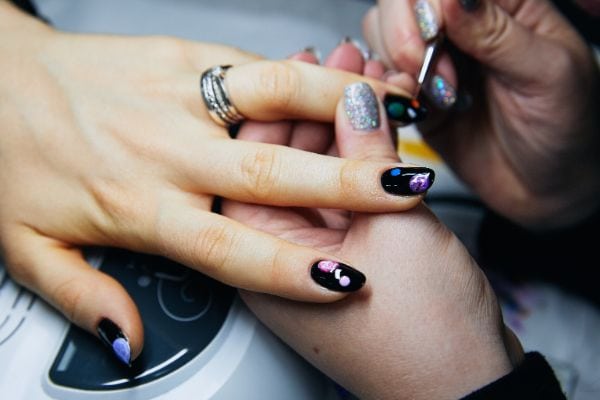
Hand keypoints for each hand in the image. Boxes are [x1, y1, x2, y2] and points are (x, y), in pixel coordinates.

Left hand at [0, 4, 428, 362]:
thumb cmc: (13, 155)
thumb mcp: (27, 248)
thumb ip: (84, 298)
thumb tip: (127, 342)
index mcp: (140, 206)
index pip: (233, 248)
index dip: (293, 269)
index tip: (345, 280)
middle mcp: (169, 152)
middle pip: (272, 176)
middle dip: (346, 185)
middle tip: (401, 191)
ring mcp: (178, 98)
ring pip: (274, 100)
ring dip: (339, 108)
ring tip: (394, 113)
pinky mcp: (181, 56)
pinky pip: (253, 66)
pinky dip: (303, 74)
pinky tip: (339, 78)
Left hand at [224, 43, 522, 398]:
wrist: (465, 386)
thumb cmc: (423, 337)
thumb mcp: (396, 231)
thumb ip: (369, 159)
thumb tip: (354, 100)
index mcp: (262, 260)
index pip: (252, 165)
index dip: (285, 109)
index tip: (312, 70)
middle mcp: (276, 258)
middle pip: (283, 166)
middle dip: (316, 112)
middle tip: (344, 67)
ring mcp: (310, 257)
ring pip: (315, 177)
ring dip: (341, 131)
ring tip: (367, 86)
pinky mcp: (343, 255)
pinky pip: (341, 196)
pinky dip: (359, 160)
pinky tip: (376, 126)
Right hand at [363, 0, 599, 228]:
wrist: (545, 188)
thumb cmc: (564, 129)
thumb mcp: (546, 74)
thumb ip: (496, 34)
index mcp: (507, 5)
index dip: (429, 2)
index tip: (437, 33)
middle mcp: (464, 24)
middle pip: (402, 1)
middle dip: (406, 35)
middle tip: (437, 76)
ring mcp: (435, 57)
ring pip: (381, 31)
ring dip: (398, 64)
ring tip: (440, 97)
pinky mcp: (414, 92)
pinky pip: (379, 76)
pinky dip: (385, 89)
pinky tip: (417, 107)